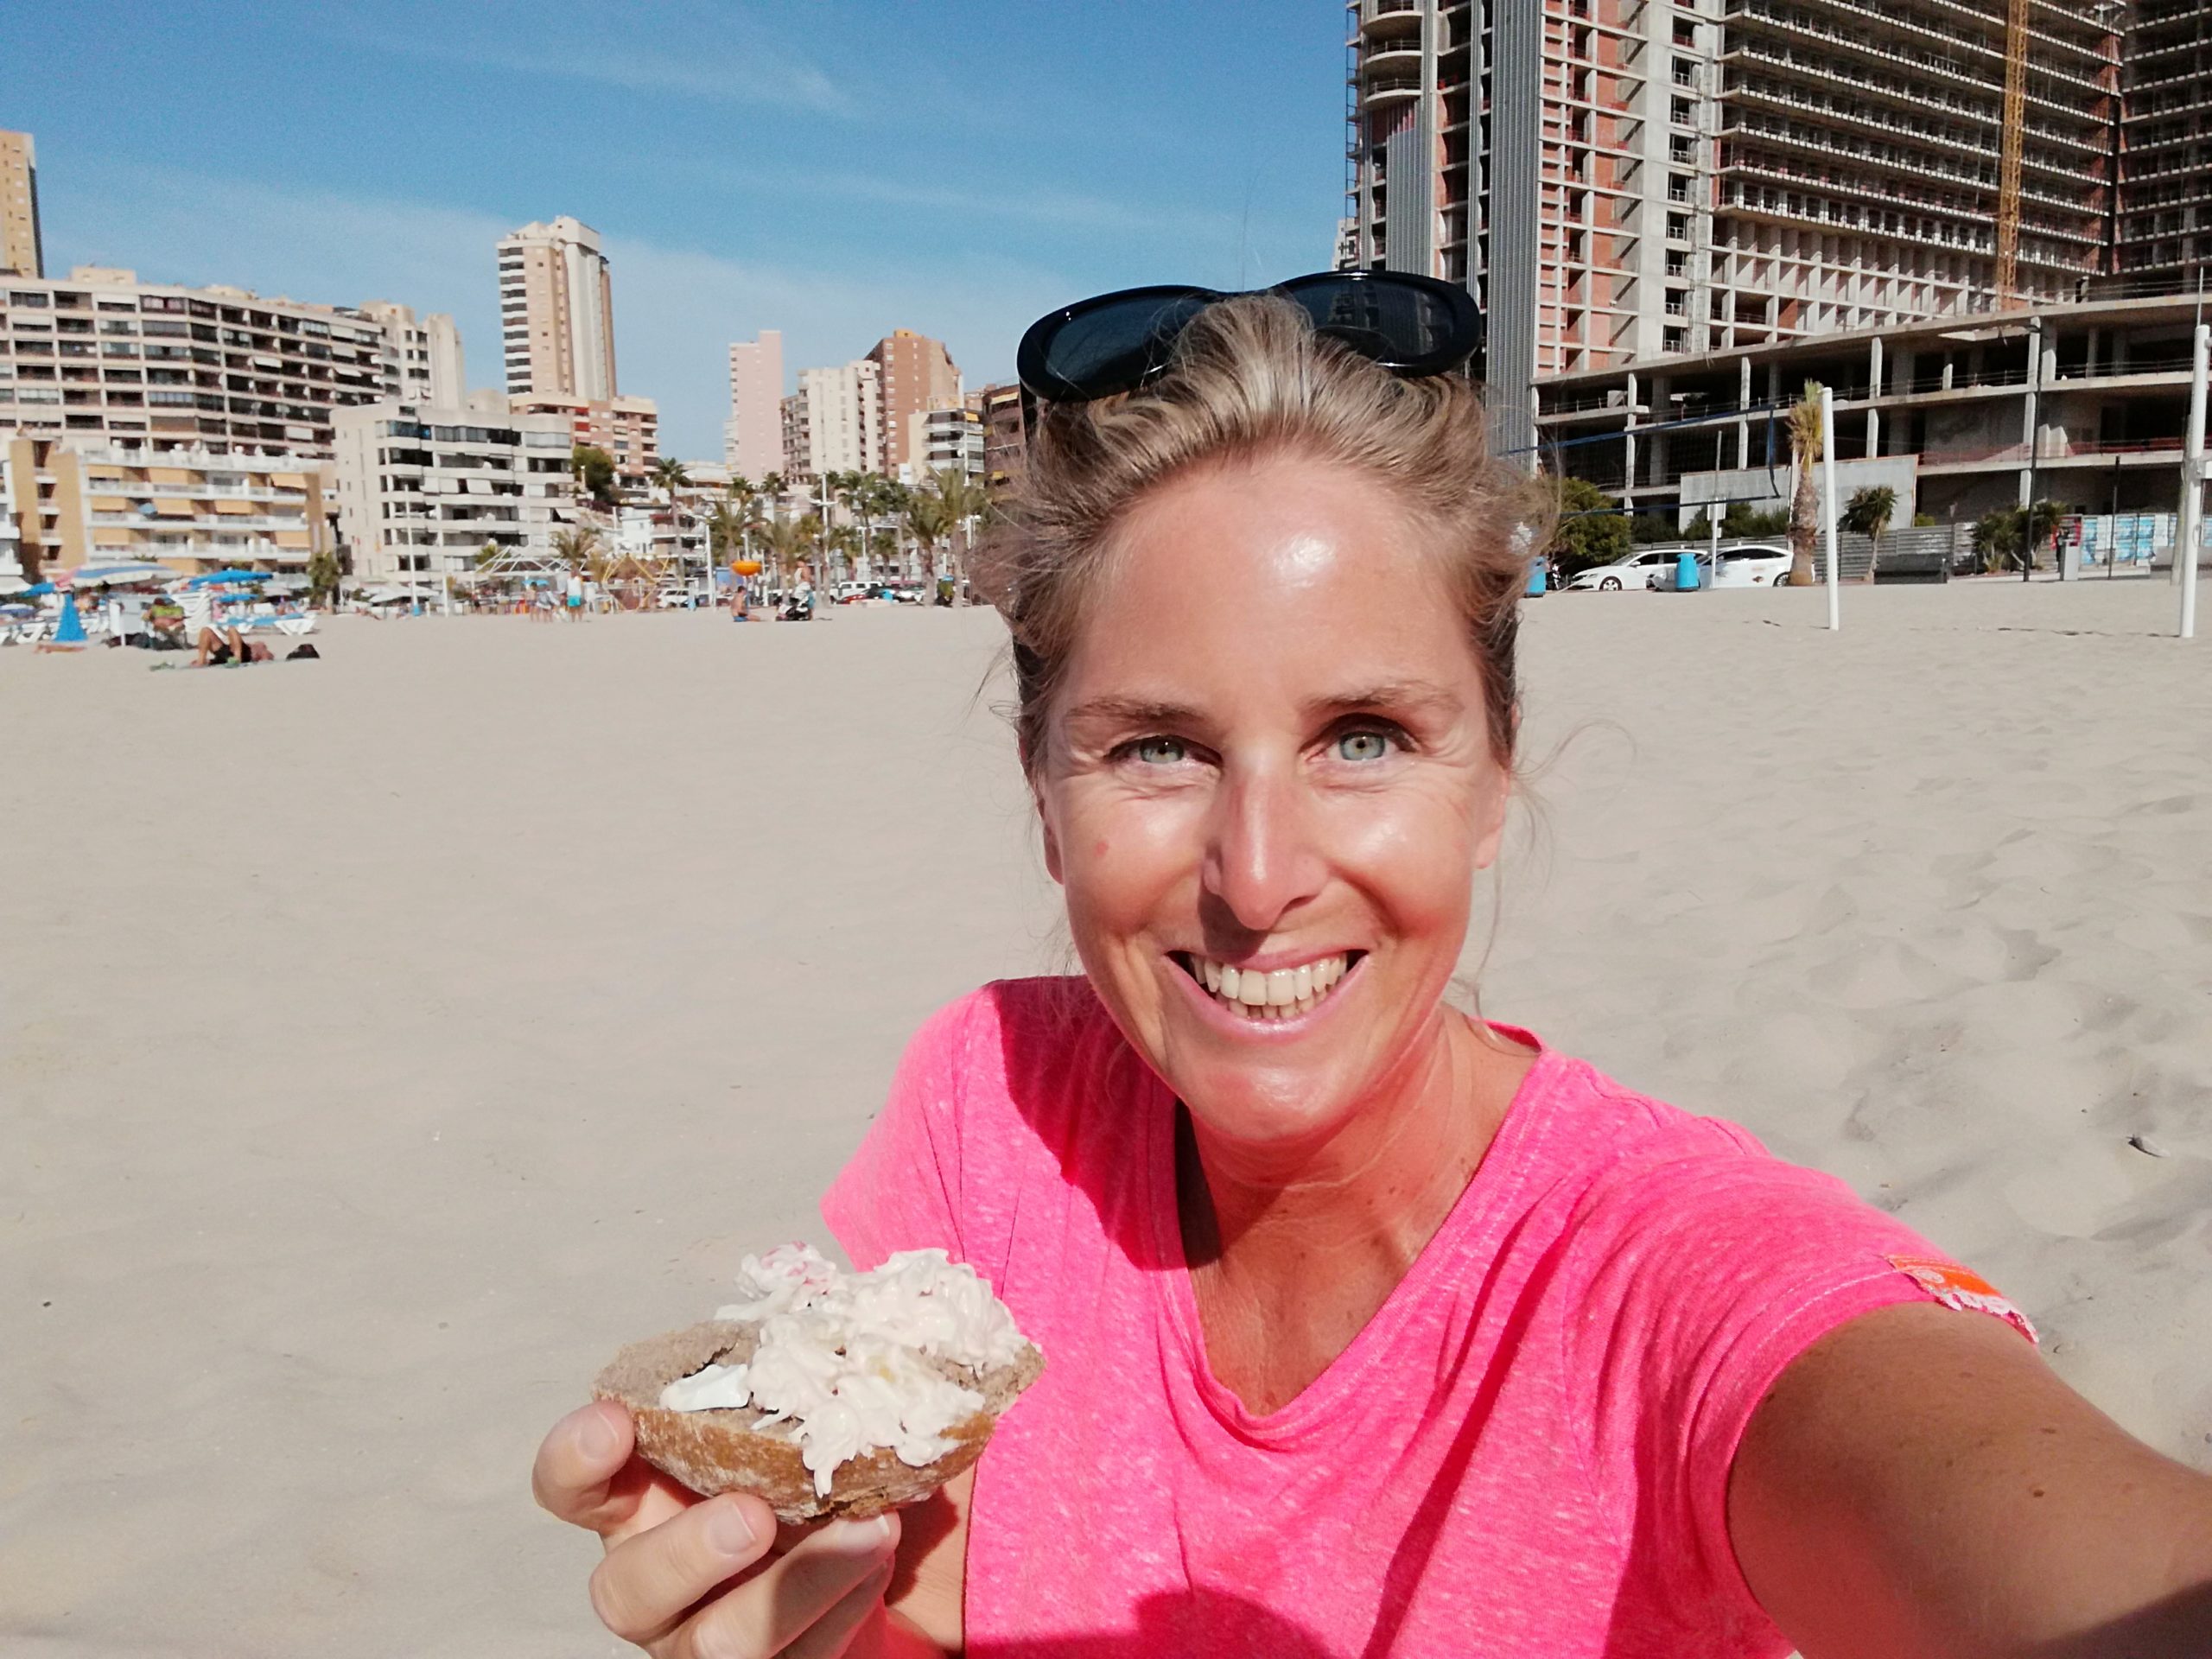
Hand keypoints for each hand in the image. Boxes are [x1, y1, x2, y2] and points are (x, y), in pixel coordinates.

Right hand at [533, 1399, 900, 1657]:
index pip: (569, 1488)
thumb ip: (771, 1386)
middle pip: (627, 1590)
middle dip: (689, 1553)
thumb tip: (829, 1325)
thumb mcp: (774, 1421)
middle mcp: (652, 1578)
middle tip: (755, 1515)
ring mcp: (700, 1638)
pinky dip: (846, 1604)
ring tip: (870, 1531)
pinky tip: (880, 1556)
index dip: (574, 1460)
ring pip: (717, 1644)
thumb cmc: (794, 1464)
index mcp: (635, 1501)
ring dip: (798, 1584)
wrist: (855, 1547)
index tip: (614, 1421)